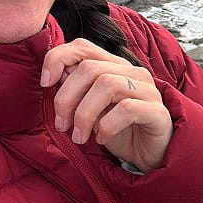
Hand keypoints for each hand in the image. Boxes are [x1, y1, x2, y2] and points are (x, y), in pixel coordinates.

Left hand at [40, 39, 173, 172]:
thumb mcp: (93, 110)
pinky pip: (127, 109)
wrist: (154, 156)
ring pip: (106, 85)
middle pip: (89, 68)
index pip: (82, 46)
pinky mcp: (157, 111)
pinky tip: (102, 139)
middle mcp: (132, 72)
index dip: (58, 58)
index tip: (45, 83)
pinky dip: (107, 125)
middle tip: (62, 125)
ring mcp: (147, 89)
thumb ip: (78, 91)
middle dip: (66, 97)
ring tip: (79, 137)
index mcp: (114, 66)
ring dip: (84, 114)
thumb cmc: (121, 131)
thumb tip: (53, 77)